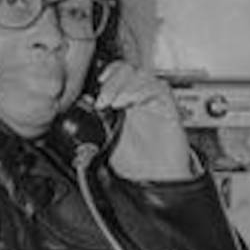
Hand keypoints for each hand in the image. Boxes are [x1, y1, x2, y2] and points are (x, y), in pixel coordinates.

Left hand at [94, 57, 195, 181]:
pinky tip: (130, 102)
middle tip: (103, 101)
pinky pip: (159, 89)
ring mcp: (154, 103)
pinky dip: (142, 90)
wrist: (156, 179)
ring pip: (142, 76)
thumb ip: (96, 125)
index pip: (117, 73)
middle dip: (112, 81)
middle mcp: (140, 100)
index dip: (108, 72)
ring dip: (125, 85)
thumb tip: (79, 113)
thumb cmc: (136, 165)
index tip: (98, 81)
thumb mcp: (106, 142)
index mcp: (125, 103)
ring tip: (114, 103)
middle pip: (129, 70)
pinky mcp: (169, 108)